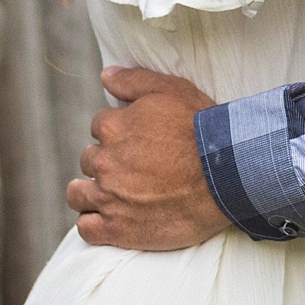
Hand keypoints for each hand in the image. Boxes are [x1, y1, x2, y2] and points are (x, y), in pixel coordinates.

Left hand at [66, 67, 226, 250]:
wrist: (226, 175)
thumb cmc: (202, 130)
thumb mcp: (173, 90)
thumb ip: (134, 81)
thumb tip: (105, 75)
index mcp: (112, 127)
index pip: (100, 125)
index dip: (119, 130)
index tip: (136, 139)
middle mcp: (104, 161)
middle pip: (89, 159)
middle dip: (105, 161)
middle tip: (131, 167)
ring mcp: (108, 197)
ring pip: (78, 194)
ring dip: (89, 192)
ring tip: (109, 193)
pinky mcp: (116, 229)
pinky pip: (86, 228)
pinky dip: (94, 223)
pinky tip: (109, 218)